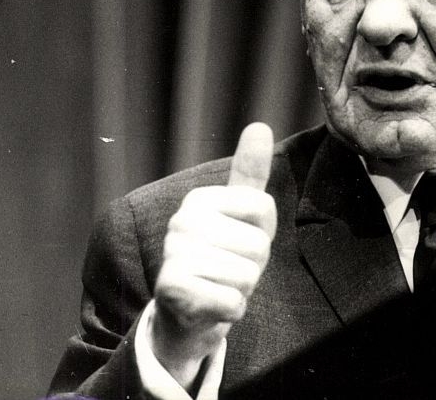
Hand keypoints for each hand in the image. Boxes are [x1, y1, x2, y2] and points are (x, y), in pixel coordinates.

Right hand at [150, 122, 276, 388]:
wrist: (188, 310)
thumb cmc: (222, 257)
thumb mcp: (242, 214)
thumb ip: (250, 173)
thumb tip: (259, 125)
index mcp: (200, 199)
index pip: (263, 208)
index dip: (262, 232)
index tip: (240, 239)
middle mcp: (182, 222)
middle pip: (257, 245)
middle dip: (253, 265)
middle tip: (228, 269)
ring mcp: (174, 255)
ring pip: (246, 275)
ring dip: (241, 288)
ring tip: (219, 285)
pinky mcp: (172, 290)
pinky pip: (232, 302)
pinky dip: (231, 310)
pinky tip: (212, 305)